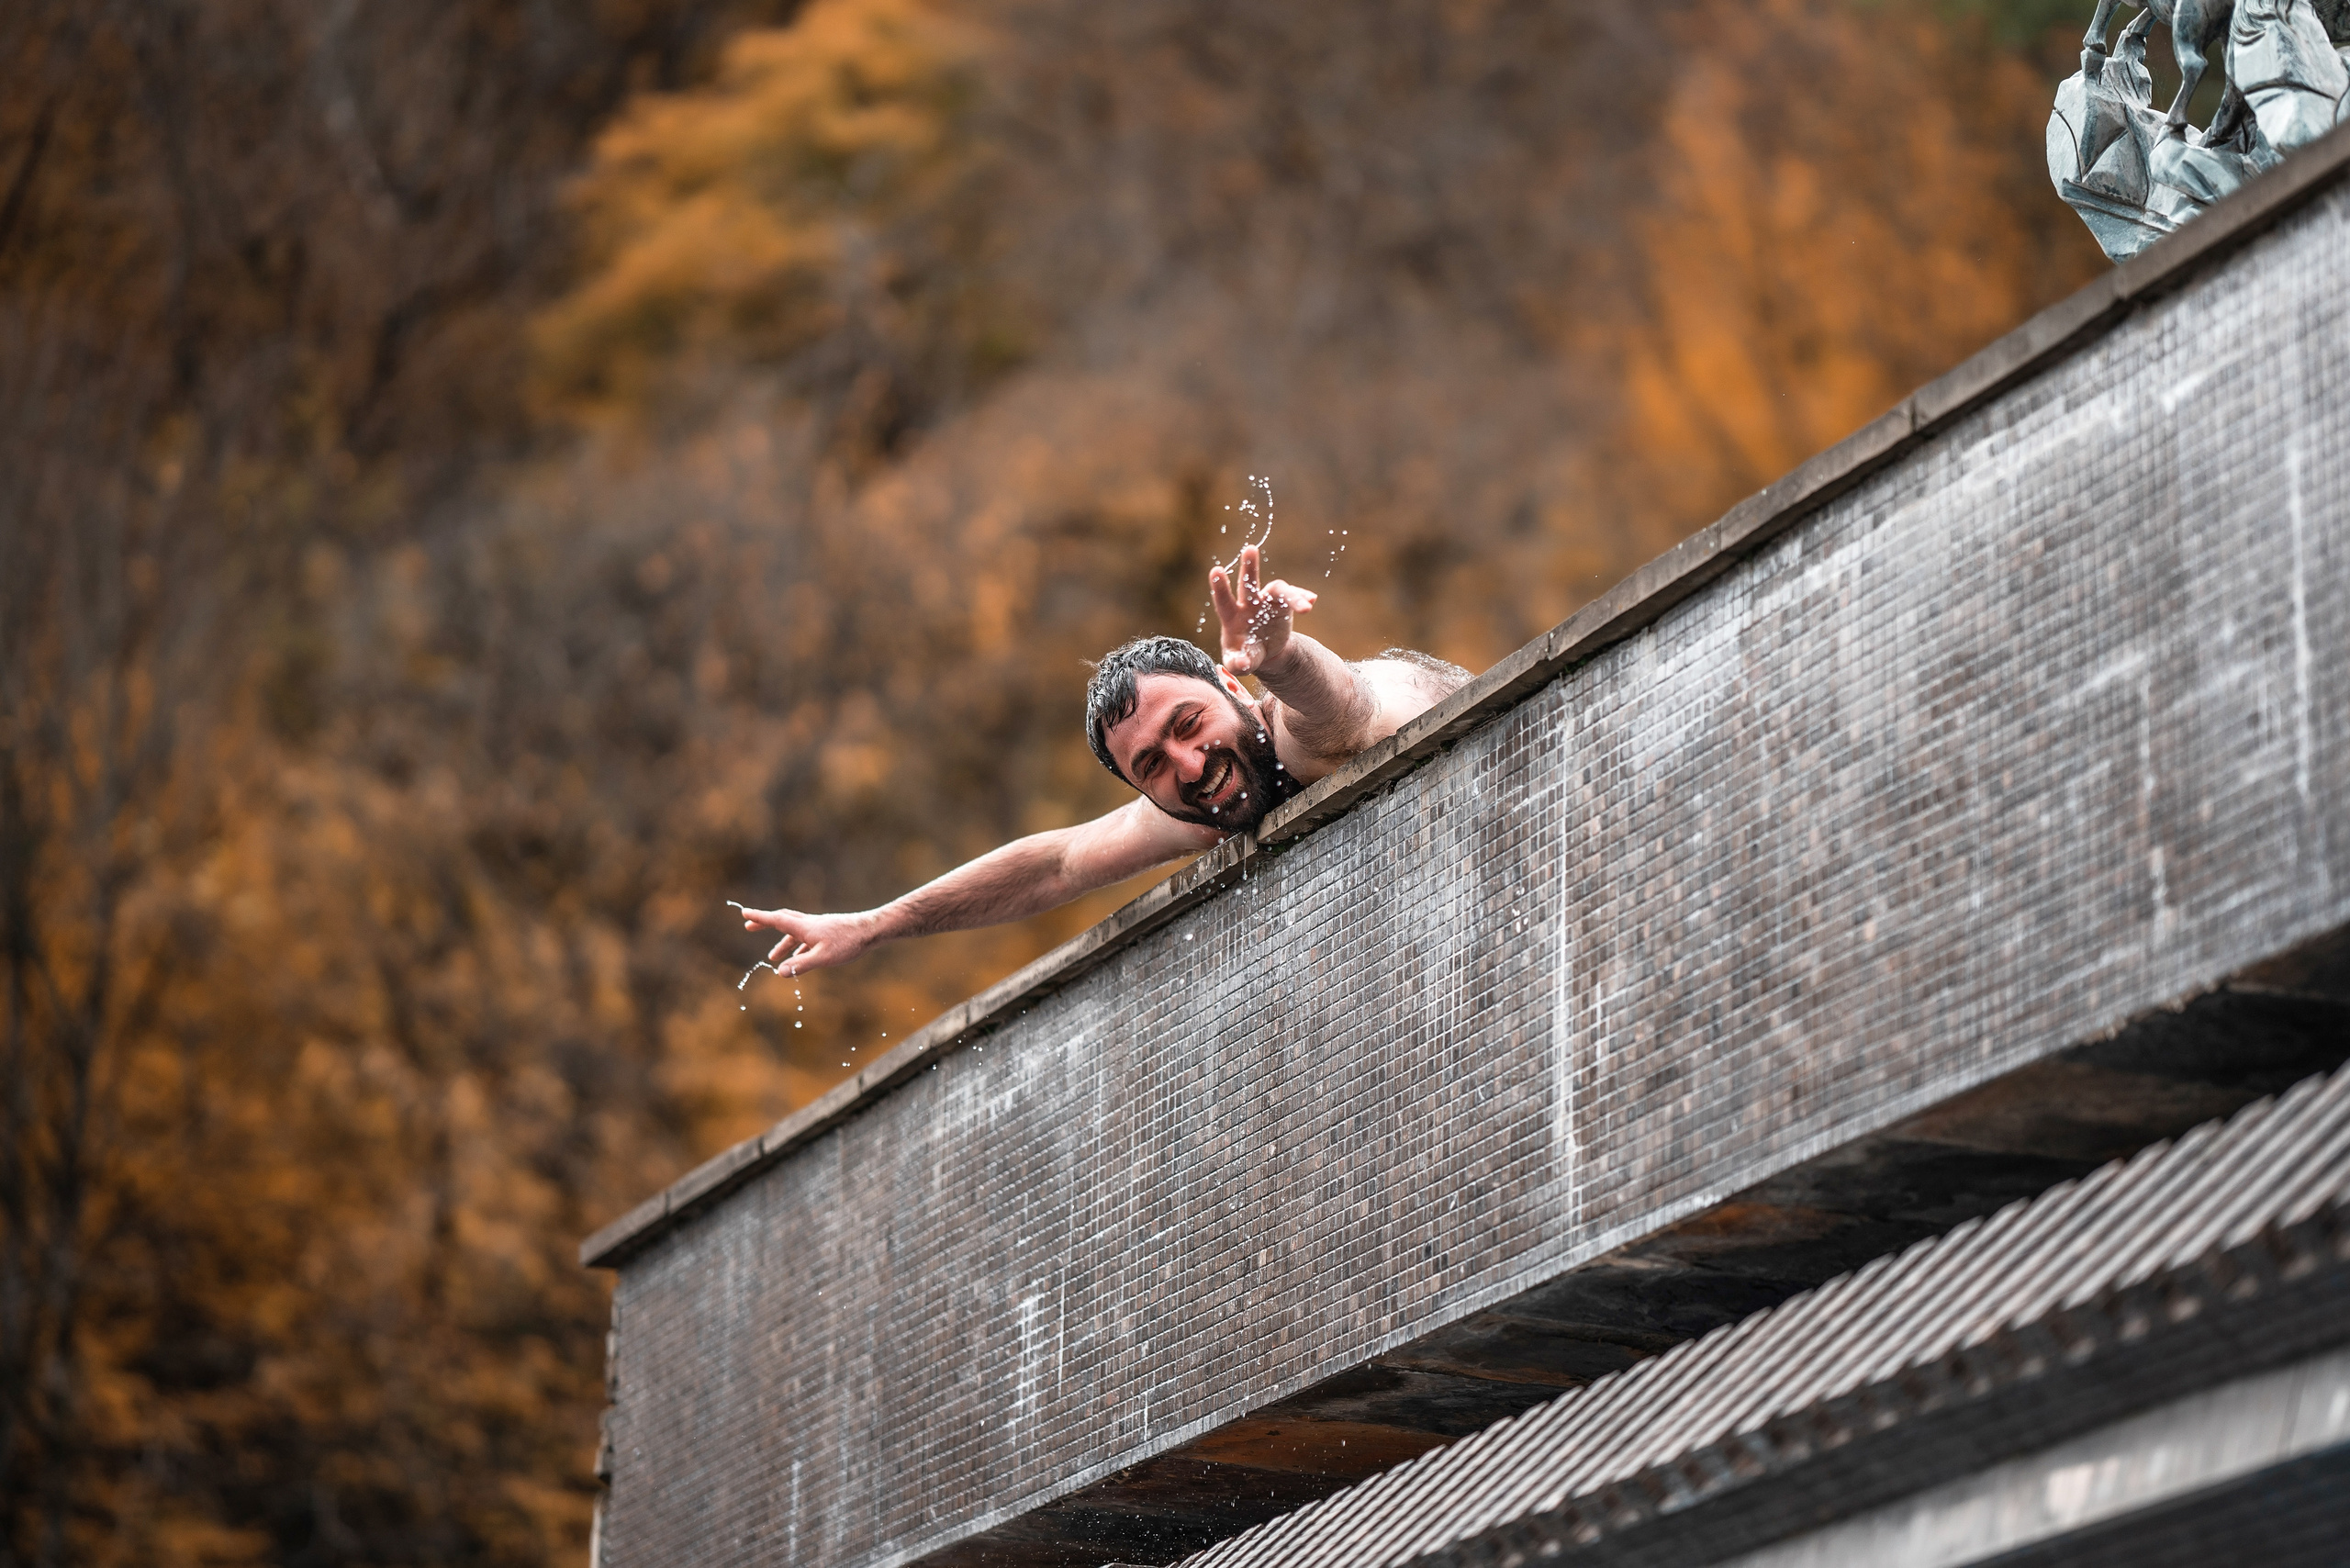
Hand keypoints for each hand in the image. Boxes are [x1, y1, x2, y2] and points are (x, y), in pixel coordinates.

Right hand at [736, 906, 878, 971]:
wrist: (871, 931)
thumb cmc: (848, 943)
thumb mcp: (823, 958)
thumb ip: (801, 965)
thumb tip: (779, 972)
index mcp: (805, 927)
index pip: (777, 920)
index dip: (759, 917)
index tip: (743, 913)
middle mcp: (810, 924)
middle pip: (782, 920)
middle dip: (765, 923)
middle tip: (749, 926)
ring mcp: (819, 927)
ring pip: (795, 931)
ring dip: (782, 942)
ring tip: (773, 957)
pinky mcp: (828, 932)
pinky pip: (806, 937)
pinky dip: (797, 946)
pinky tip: (799, 958)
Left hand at [1209, 541, 1316, 675]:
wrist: (1265, 652)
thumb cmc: (1246, 655)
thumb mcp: (1240, 663)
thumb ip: (1238, 664)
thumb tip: (1242, 665)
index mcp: (1232, 616)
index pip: (1224, 601)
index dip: (1220, 587)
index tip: (1215, 570)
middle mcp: (1249, 604)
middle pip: (1248, 583)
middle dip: (1249, 567)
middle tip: (1250, 548)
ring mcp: (1267, 601)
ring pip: (1278, 590)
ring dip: (1292, 595)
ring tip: (1306, 607)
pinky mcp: (1283, 604)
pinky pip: (1294, 598)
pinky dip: (1302, 599)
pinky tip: (1311, 600)